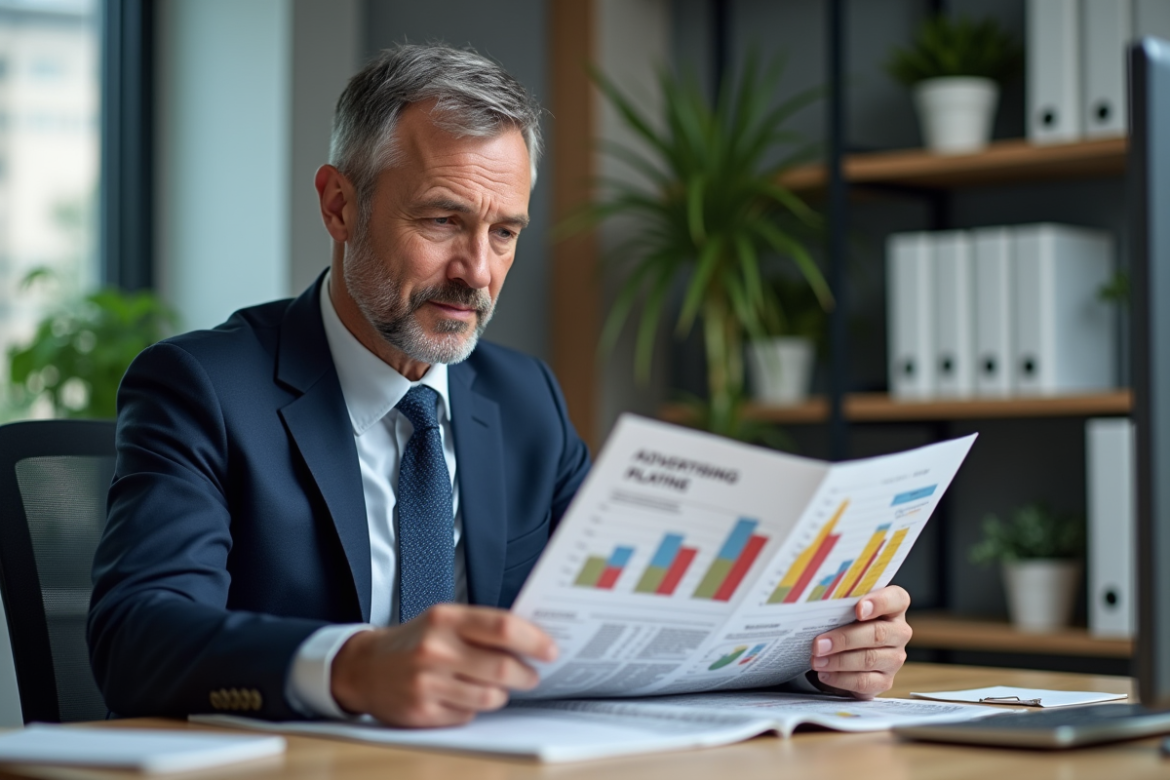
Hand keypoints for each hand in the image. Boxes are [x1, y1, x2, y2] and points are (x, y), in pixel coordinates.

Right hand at [330, 603, 557, 726]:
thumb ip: (482, 627)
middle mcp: (435, 649)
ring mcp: (427, 683)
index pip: (502, 627)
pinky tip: (463, 695)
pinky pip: (469, 714)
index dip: (534, 640)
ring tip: (495, 685)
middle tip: (533, 675)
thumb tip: (533, 640)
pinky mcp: (422, 712)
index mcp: (446, 619)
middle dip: (527, 675)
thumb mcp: (444, 620)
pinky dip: (474, 707)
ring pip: (490, 697)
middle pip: (502, 668)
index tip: (552, 650)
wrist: (364, 668)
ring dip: (501, 694)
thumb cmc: (415, 641)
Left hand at [808, 585, 911, 698]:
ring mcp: (894, 658)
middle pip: (878, 634)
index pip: (896, 599)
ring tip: (816, 660)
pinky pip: (864, 682)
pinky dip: (840, 678)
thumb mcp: (846, 609)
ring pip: (869, 659)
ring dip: (838, 661)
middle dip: (844, 639)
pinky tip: (824, 673)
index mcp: (894, 607)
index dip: (879, 603)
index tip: (859, 610)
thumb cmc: (846, 622)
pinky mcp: (885, 681)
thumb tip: (816, 607)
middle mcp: (898, 632)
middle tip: (819, 644)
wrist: (846, 652)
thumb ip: (841, 604)